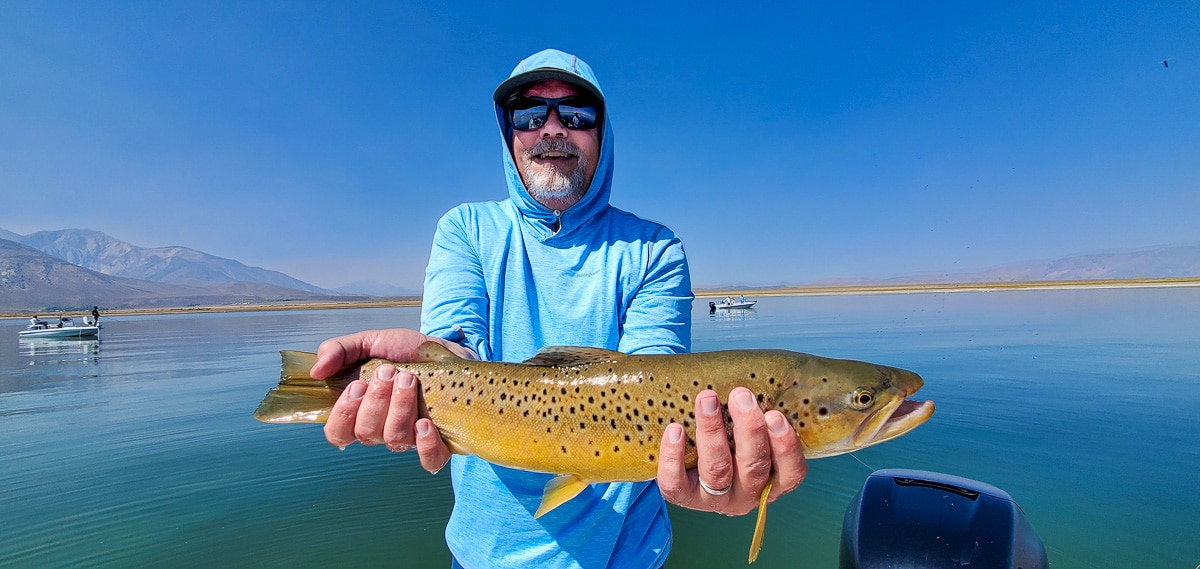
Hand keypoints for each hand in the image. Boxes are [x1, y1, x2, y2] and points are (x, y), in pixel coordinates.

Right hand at [315, 329, 475, 472]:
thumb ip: (339, 350)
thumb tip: (316, 371)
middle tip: (390, 371)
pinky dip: (425, 444)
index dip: (343, 415)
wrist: (447, 347)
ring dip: (400, 407)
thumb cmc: (406, 350)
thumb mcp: (369, 342)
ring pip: (395, 439)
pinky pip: (430, 459)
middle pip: (366, 434)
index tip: (357, 385)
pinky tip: (425, 422)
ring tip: (409, 379)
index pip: (337, 433)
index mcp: (360, 411)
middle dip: (377, 400)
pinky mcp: (440, 441)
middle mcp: (382, 429)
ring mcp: (410, 438)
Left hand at [656, 387, 806, 514]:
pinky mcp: (684, 498)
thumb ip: (759, 415)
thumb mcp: (751, 433)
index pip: (791, 473)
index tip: (775, 415)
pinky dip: (674, 457)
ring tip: (707, 399)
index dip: (785, 447)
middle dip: (749, 429)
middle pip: (753, 466)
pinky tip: (675, 429)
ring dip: (712, 432)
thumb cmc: (732, 439)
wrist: (691, 466)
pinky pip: (676, 483)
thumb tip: (756, 382)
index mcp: (772, 482)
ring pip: (716, 470)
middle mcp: (746, 496)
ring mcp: (715, 500)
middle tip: (740, 395)